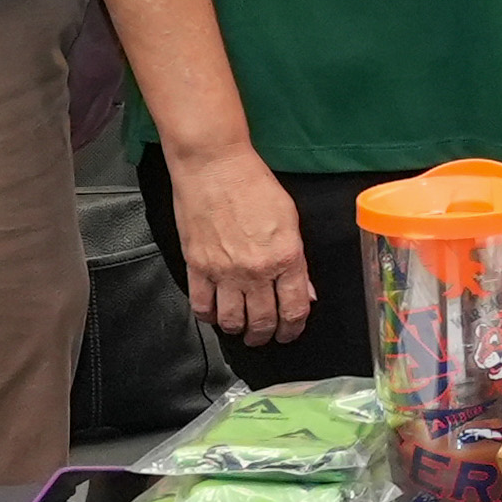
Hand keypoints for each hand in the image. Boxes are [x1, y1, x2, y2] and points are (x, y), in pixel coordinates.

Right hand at [164, 138, 314, 349]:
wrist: (215, 165)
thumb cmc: (253, 183)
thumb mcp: (289, 219)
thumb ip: (298, 261)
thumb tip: (304, 291)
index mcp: (285, 258)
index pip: (294, 309)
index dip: (293, 329)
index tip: (290, 332)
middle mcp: (256, 270)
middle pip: (263, 322)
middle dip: (266, 336)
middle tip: (264, 336)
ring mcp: (224, 271)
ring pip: (232, 321)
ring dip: (238, 330)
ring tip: (240, 328)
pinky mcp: (197, 266)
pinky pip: (202, 305)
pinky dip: (209, 316)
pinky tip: (215, 314)